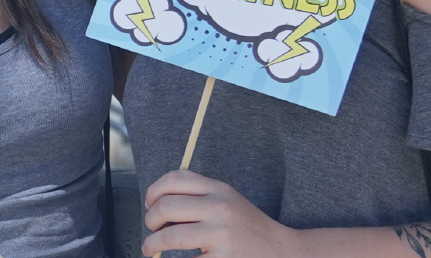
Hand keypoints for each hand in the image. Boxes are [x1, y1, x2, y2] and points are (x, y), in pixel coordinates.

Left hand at [142, 169, 302, 257]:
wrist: (281, 251)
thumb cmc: (247, 227)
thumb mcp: (227, 200)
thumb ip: (198, 195)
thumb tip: (156, 203)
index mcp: (219, 189)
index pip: (174, 179)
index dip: (153, 191)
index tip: (149, 205)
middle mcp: (220, 208)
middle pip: (166, 207)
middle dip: (150, 220)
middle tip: (151, 230)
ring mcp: (222, 234)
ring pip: (169, 237)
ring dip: (152, 244)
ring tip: (151, 248)